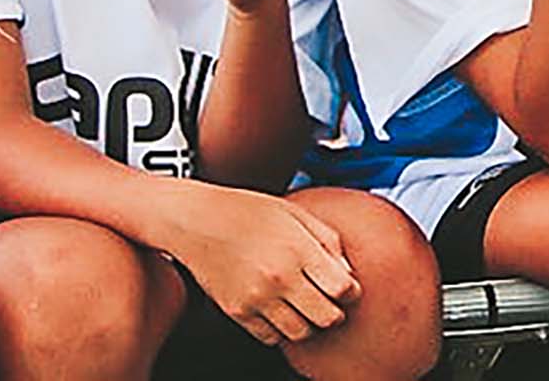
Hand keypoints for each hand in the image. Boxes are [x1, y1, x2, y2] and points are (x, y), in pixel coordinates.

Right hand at [162, 182, 359, 346]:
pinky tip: (280, 311)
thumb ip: (328, 241)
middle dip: (335, 312)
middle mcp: (279, 277)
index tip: (347, 287)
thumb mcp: (297, 213)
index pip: (343, 289)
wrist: (197, 220)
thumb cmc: (249, 211)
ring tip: (304, 306)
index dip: (351, 291)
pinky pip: (270, 338)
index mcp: (299, 249)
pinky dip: (281, 330)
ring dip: (309, 324)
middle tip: (329, 301)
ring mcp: (256, 298)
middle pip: (327, 318)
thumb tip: (348, 273)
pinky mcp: (237, 312)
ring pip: (301, 333)